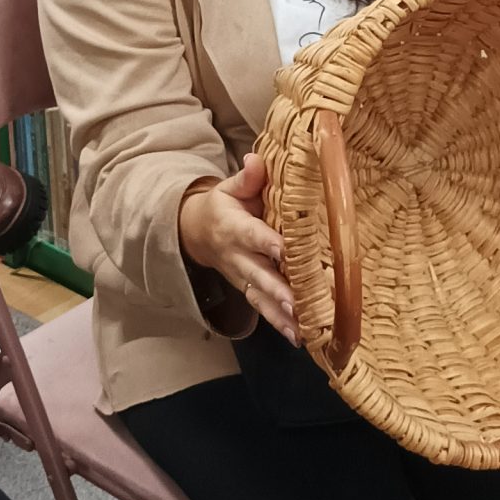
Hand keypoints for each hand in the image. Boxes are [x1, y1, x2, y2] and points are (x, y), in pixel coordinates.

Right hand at [179, 156, 295, 340]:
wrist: (198, 233)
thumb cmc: (225, 206)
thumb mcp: (231, 187)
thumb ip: (248, 178)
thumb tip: (257, 160)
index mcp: (234, 227)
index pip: (253, 235)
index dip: (268, 243)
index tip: (285, 251)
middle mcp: (237, 257)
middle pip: (258, 275)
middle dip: (278, 290)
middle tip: (296, 303)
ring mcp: (242, 278)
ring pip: (261, 298)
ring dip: (281, 316)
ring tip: (302, 331)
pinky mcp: (248, 291)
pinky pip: (263, 310)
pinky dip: (280, 325)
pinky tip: (300, 338)